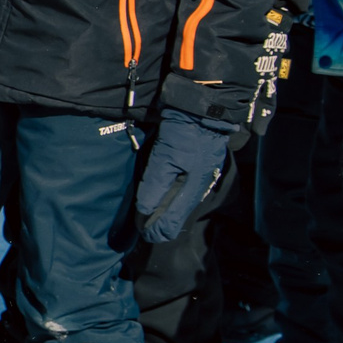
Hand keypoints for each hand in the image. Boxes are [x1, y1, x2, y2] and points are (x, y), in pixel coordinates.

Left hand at [136, 108, 236, 241]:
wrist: (201, 108)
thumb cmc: (184, 133)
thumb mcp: (165, 159)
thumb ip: (155, 186)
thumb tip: (145, 211)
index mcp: (193, 189)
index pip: (172, 221)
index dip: (155, 230)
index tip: (141, 234)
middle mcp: (197, 187)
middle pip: (177, 215)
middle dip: (159, 224)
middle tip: (142, 228)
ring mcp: (198, 176)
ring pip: (179, 203)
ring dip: (163, 211)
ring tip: (147, 215)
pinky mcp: (195, 165)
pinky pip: (181, 189)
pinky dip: (169, 197)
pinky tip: (160, 196)